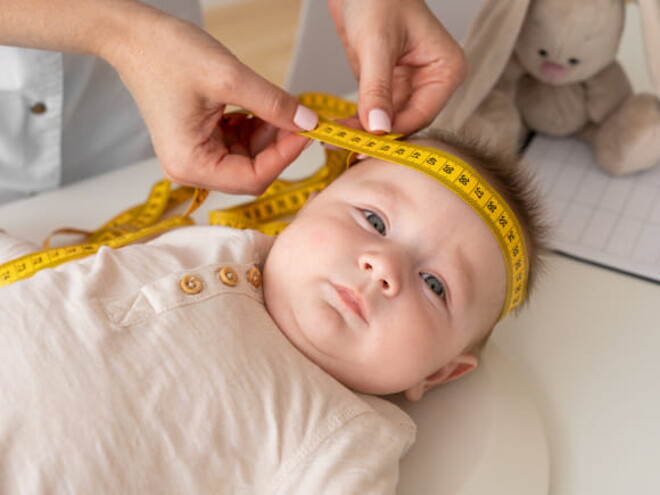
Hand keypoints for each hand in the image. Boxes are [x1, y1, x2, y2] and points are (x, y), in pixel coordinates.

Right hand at [103, 6, 317, 193]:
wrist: (135, 36)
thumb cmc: (168, 54)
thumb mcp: (230, 78)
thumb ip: (274, 104)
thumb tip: (309, 122)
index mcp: (191, 165)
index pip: (253, 179)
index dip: (285, 157)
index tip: (308, 131)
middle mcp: (191, 169)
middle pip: (252, 172)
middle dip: (278, 145)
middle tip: (300, 117)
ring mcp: (195, 156)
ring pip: (249, 158)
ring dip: (269, 134)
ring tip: (277, 105)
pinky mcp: (200, 142)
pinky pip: (239, 144)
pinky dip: (255, 128)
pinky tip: (259, 107)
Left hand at [327, 0, 465, 134]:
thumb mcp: (377, 44)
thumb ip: (377, 89)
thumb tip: (378, 128)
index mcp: (446, 70)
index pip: (421, 114)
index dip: (392, 132)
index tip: (363, 146)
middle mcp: (432, 82)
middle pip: (406, 123)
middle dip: (376, 137)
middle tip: (345, 149)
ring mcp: (410, 87)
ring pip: (389, 123)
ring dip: (363, 134)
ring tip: (335, 141)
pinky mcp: (388, 88)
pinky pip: (375, 114)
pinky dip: (358, 123)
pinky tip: (338, 131)